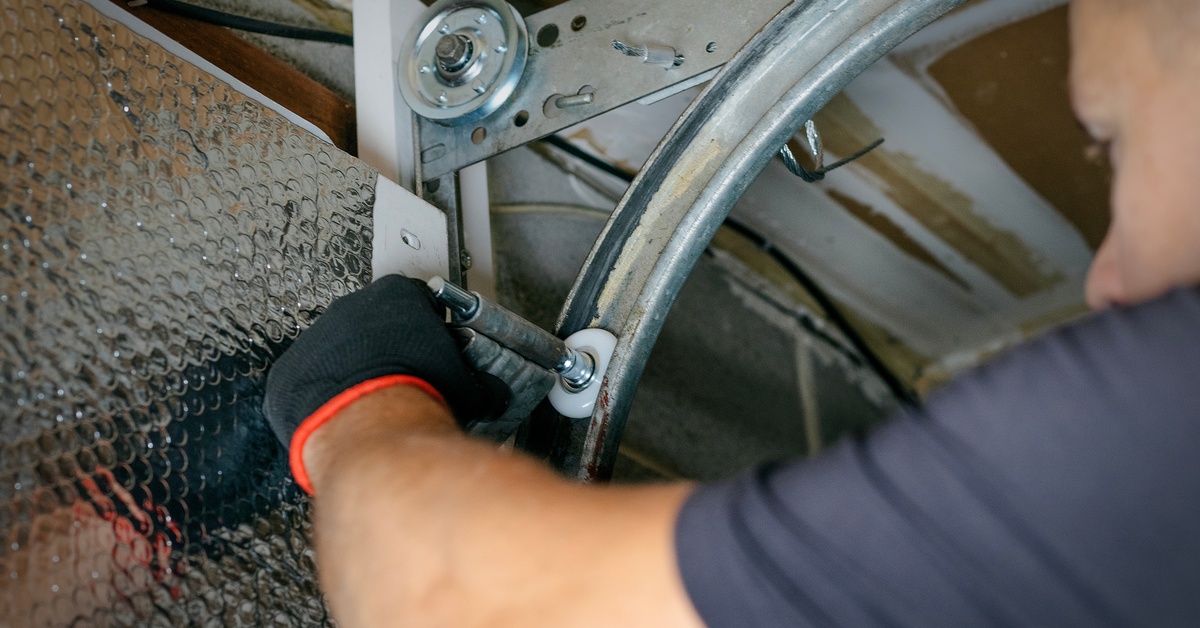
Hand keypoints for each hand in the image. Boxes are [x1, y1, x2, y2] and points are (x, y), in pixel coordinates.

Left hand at [263, 275, 483, 491]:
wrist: (370, 426)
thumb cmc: (416, 393)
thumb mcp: (463, 384)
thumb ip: (472, 380)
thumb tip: (488, 394)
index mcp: (397, 295)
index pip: (416, 299)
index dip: (426, 326)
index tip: (431, 346)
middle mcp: (352, 306)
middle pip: (372, 322)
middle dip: (387, 348)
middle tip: (403, 377)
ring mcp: (315, 337)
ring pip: (336, 352)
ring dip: (352, 371)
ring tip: (373, 402)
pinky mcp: (289, 371)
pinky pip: (306, 382)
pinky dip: (321, 397)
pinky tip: (342, 416)